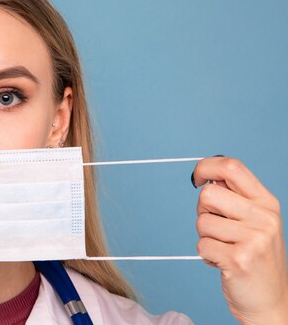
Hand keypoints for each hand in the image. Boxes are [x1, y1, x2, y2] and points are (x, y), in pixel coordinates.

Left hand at [193, 156, 287, 324]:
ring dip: (205, 237)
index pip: (232, 167)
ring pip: (201, 222)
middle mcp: (264, 218)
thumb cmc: (255, 257)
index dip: (206, 167)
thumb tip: (207, 175)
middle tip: (217, 228)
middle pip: (208, 194)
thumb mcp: (254, 221)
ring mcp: (254, 239)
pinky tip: (223, 262)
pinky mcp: (239, 260)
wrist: (270, 301)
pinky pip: (201, 245)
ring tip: (224, 248)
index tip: (198, 178)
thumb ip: (233, 197)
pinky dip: (206, 255)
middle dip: (202, 211)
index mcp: (266, 202)